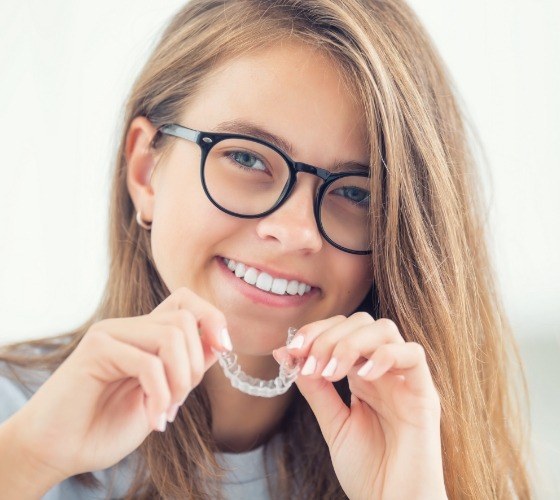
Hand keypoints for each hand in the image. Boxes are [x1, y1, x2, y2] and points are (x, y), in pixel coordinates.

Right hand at [8, 287, 230, 482]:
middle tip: (179, 401)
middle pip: (185, 318)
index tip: (225, 347)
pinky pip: (148, 363)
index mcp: (144, 335)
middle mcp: (128, 327)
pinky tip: (153, 420)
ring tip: (166, 411)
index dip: (212, 317)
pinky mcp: (95, 349)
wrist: (57, 451)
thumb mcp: (162, 396)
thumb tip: (219, 342)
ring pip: (172, 335)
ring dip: (180, 381)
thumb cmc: (106, 426)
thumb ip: (186, 368)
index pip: (185, 301)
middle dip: (196, 365)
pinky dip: (161, 396)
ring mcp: (110, 333)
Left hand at [273, 313, 446, 499]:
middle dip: (329, 336)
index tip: (292, 350)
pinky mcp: (425, 395)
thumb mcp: (332, 422)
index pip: (342, 329)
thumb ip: (314, 387)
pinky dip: (384, 356)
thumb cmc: (368, 469)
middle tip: (310, 363)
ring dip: (350, 343)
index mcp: (363, 374)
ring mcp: (406, 380)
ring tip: (330, 373)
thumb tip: (285, 352)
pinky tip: (361, 377)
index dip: (316, 332)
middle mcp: (385, 371)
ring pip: (385, 330)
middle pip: (362, 322)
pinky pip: (413, 355)